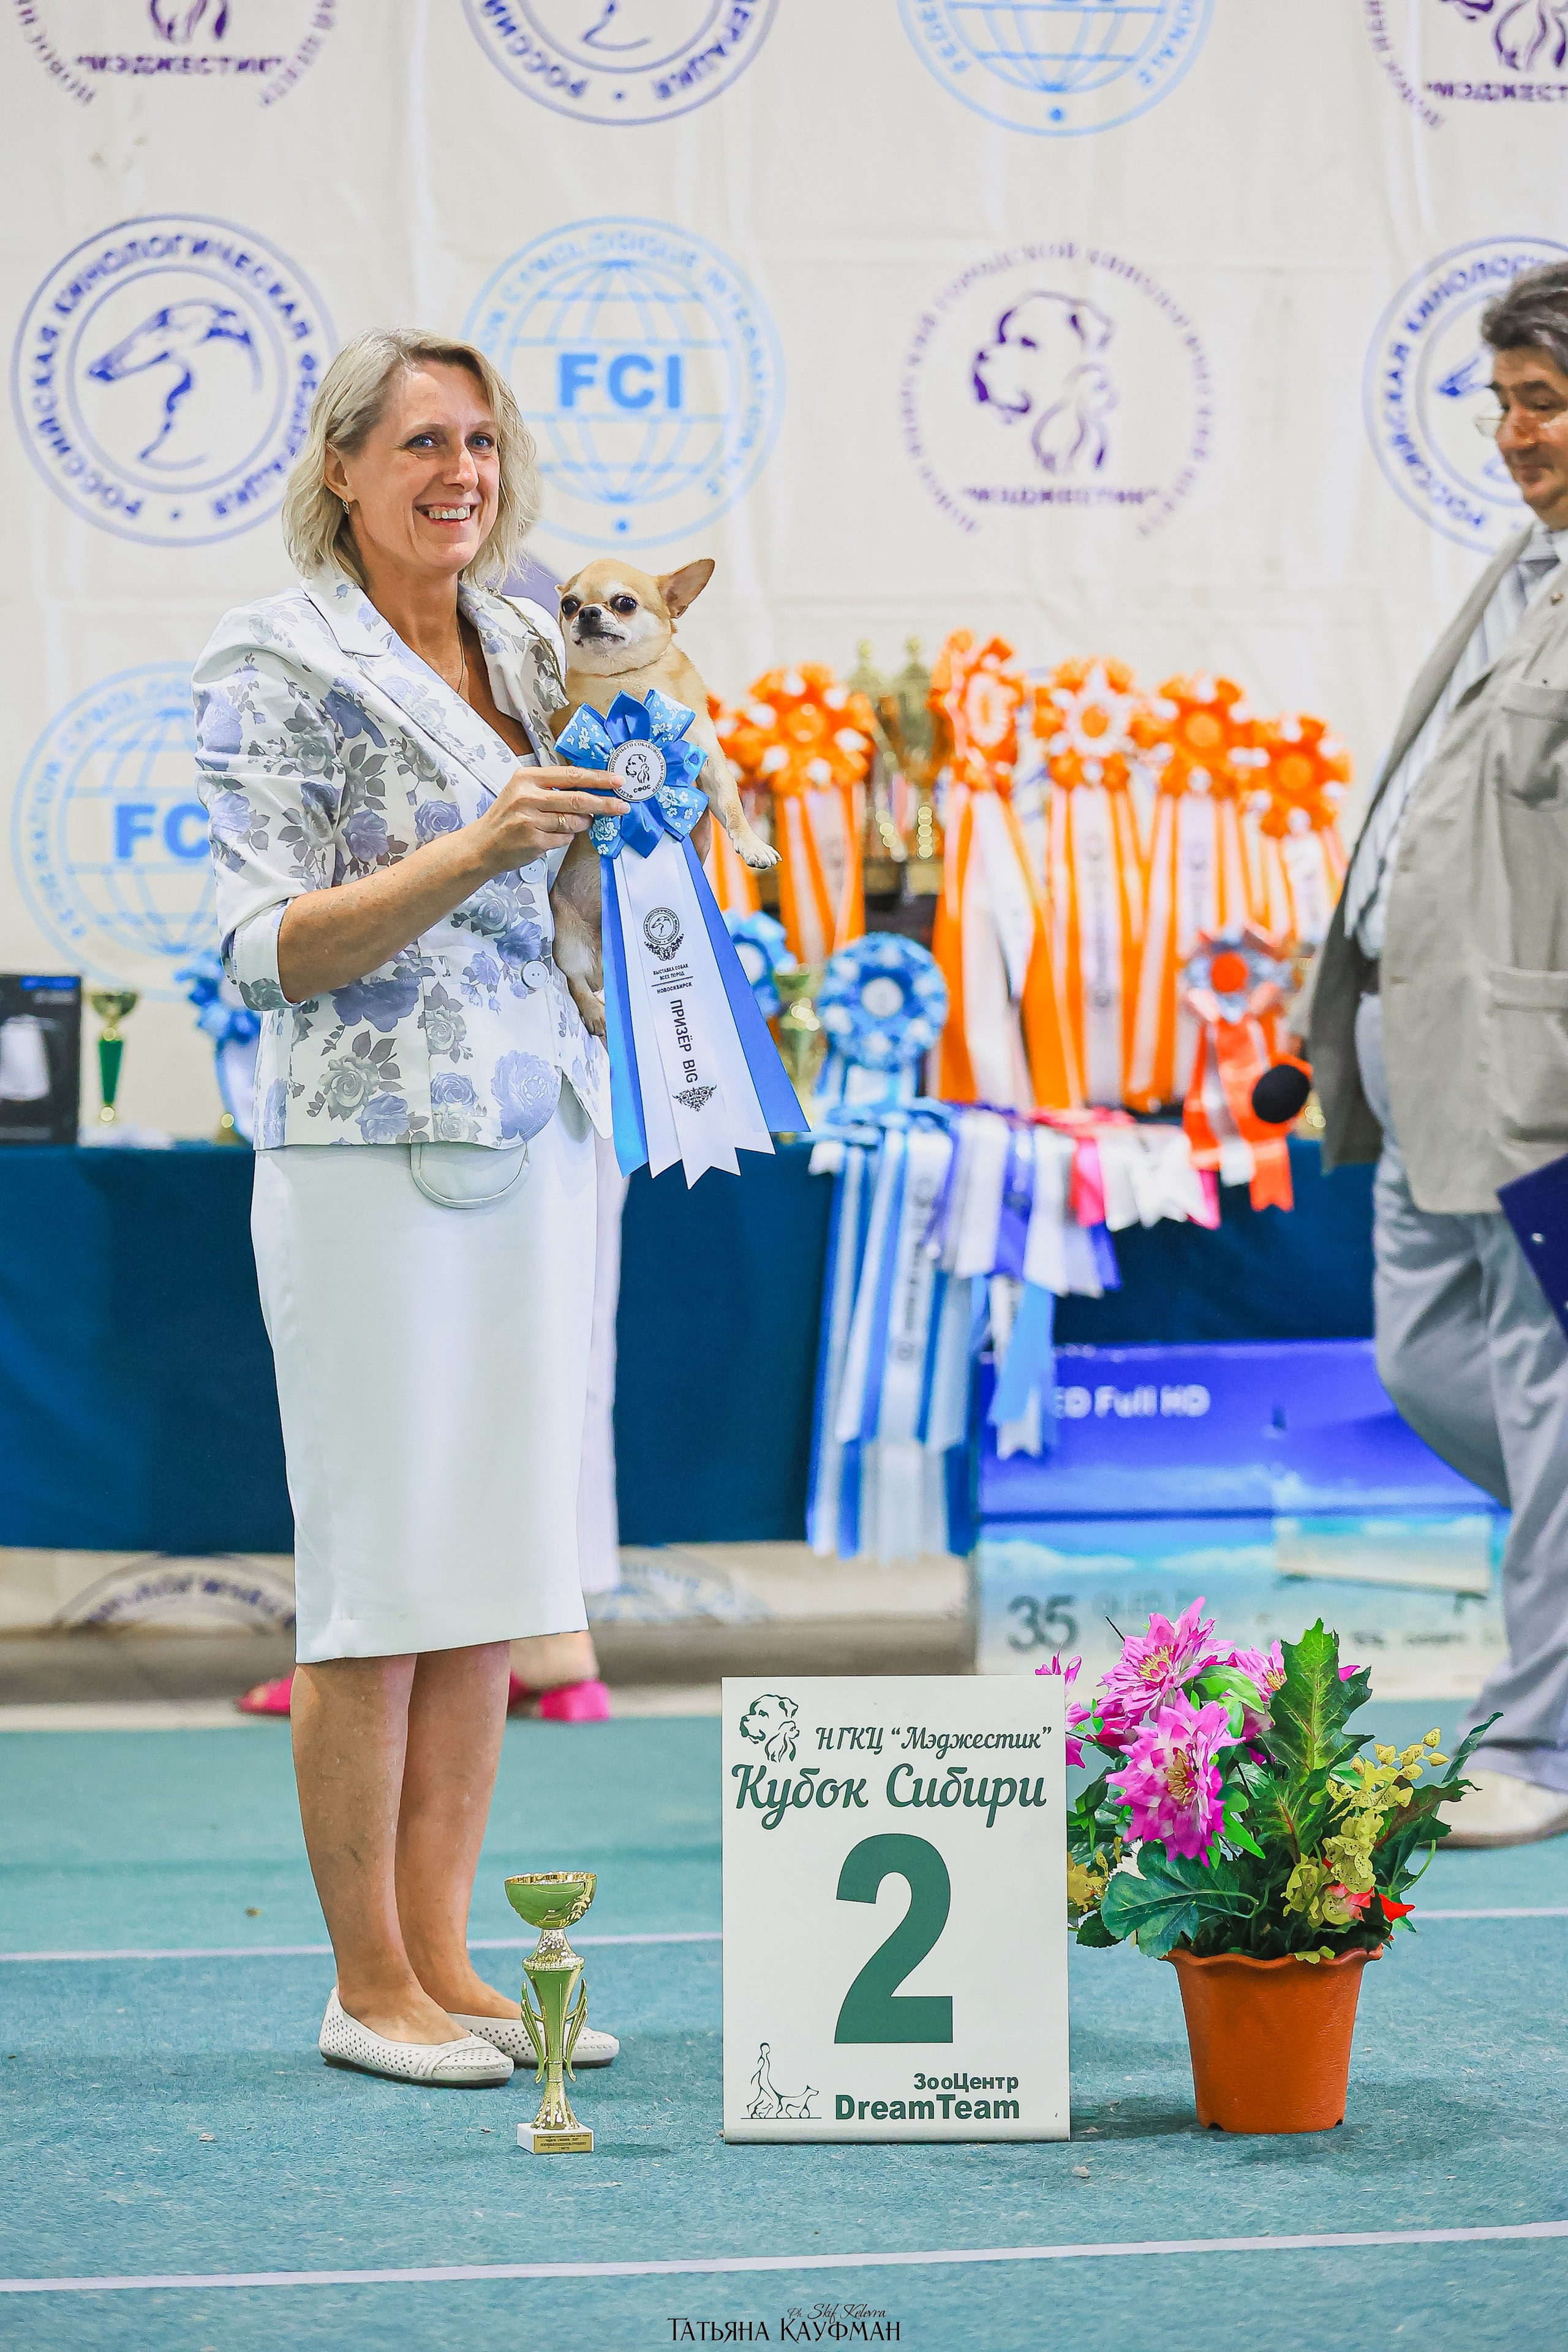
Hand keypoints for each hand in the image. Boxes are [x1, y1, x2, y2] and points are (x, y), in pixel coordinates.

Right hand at [471, 763, 627, 875]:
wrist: (482, 845)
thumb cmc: (507, 817)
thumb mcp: (523, 792)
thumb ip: (551, 788)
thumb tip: (590, 789)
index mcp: (527, 778)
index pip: (571, 776)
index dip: (597, 779)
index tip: (617, 781)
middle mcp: (527, 796)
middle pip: (578, 799)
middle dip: (604, 803)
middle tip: (622, 806)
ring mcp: (530, 820)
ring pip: (573, 822)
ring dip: (583, 824)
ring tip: (580, 823)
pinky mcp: (533, 841)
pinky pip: (564, 839)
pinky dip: (566, 838)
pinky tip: (554, 836)